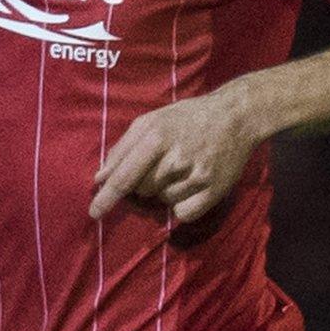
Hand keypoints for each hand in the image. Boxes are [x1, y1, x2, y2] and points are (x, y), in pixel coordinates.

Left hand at [90, 89, 264, 222]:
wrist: (236, 117)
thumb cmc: (186, 117)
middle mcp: (176, 158)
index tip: (94, 213)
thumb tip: (100, 178)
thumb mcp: (150, 121)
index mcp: (156, 137)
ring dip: (163, 190)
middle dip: (142, 183)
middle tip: (160, 164)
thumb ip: (122, 148)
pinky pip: (184, 213)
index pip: (124, 176)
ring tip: (180, 168)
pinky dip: (181, 205)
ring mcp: (197, 176)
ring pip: (162, 200)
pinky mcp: (215, 191)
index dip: (107, 197)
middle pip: (142, 190)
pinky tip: (189, 185)